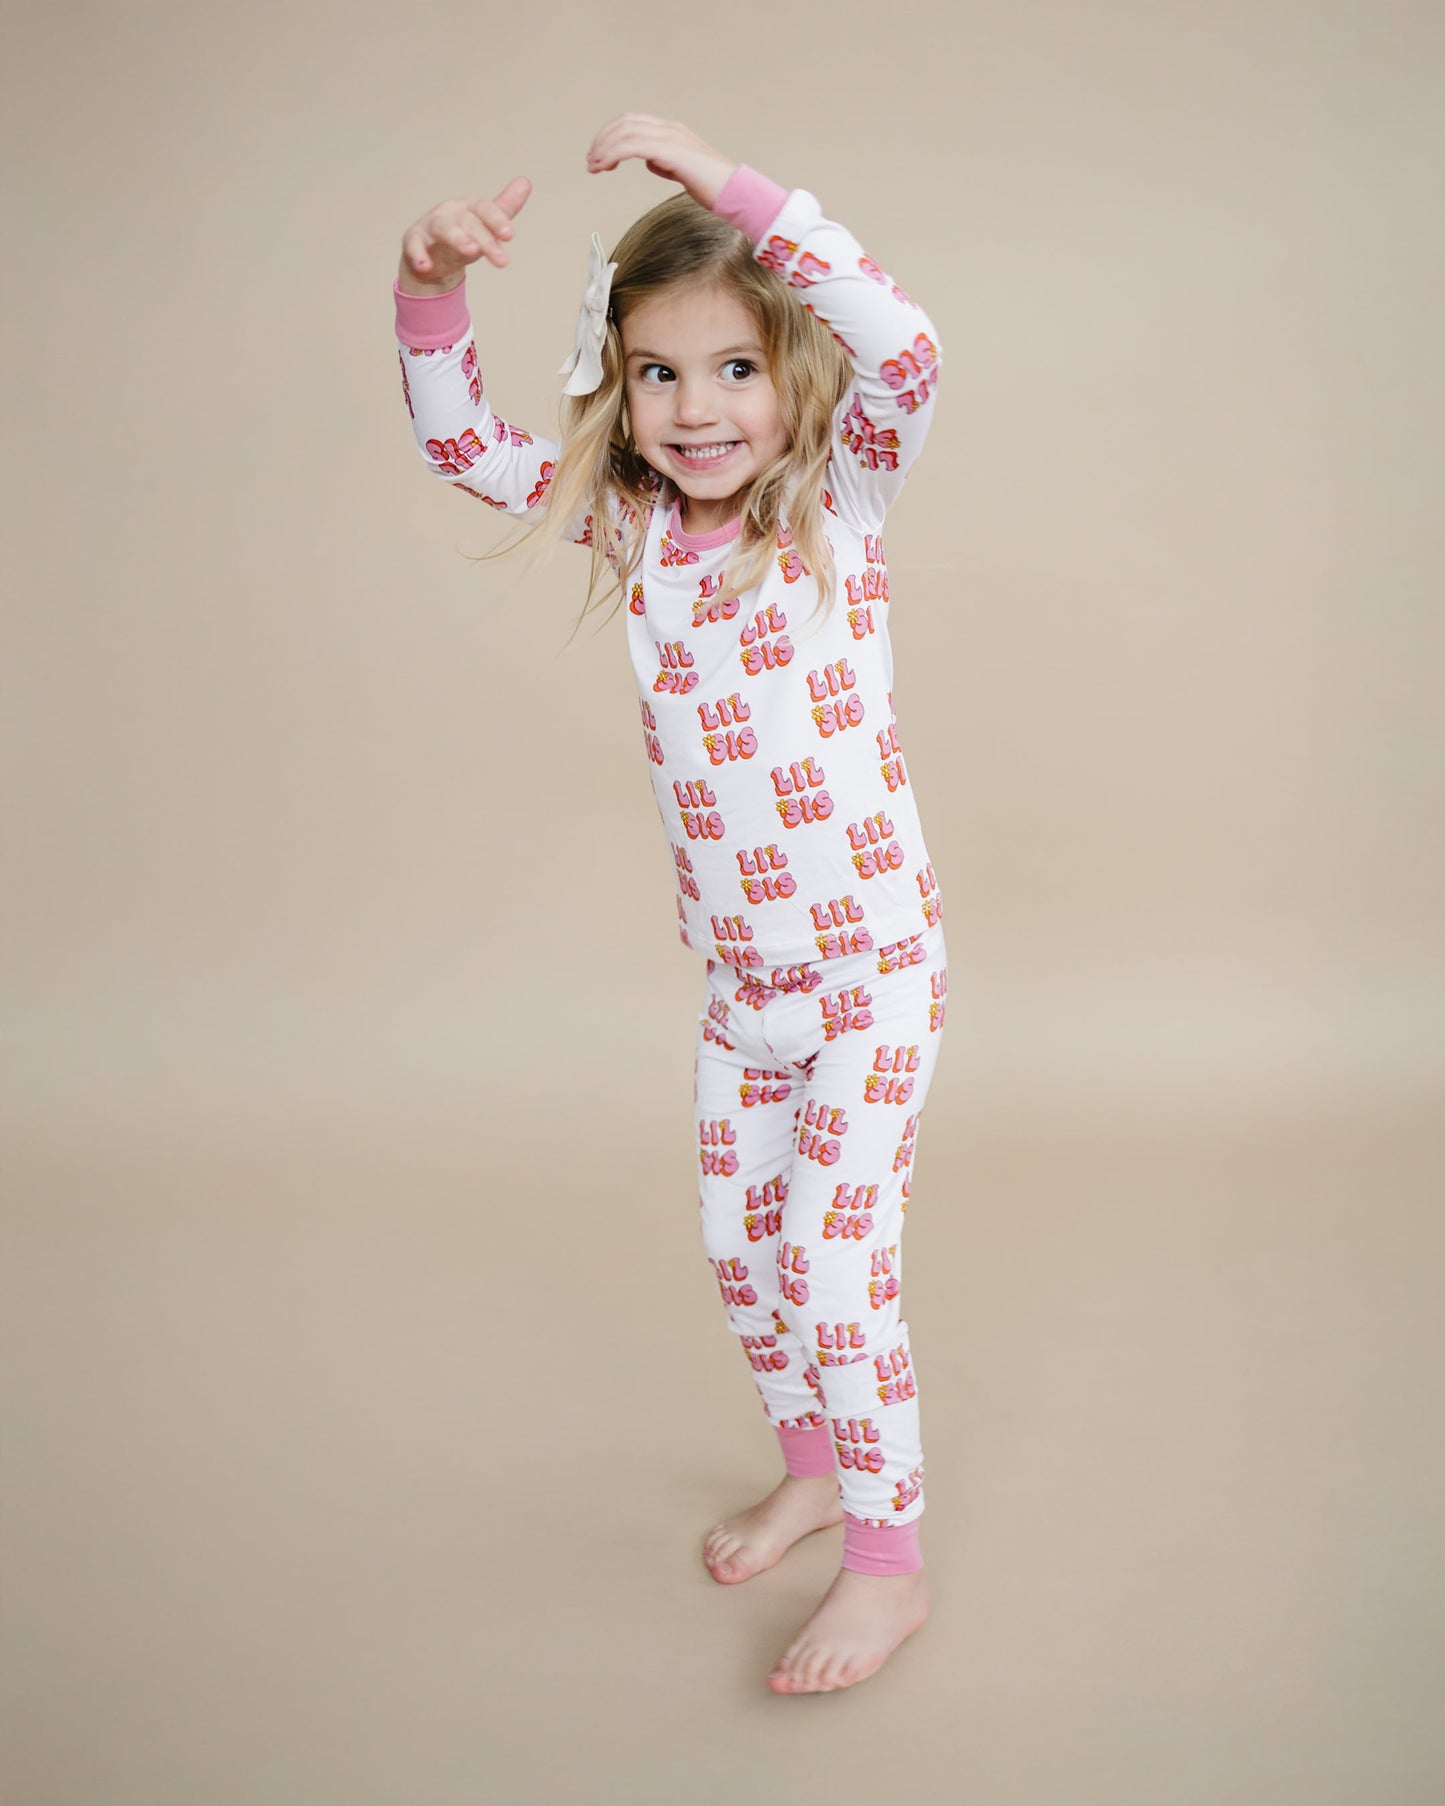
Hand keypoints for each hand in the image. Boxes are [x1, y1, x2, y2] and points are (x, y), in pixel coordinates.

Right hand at [397, 177, 531, 293]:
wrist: (431, 257)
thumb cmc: (463, 237)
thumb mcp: (485, 225)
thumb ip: (504, 208)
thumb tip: (526, 183)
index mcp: (469, 208)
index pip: (485, 209)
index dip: (497, 220)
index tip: (510, 236)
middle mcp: (450, 212)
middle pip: (469, 223)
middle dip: (486, 241)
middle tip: (503, 261)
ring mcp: (430, 225)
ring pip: (444, 229)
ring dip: (457, 238)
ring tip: (470, 251)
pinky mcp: (413, 239)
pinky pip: (414, 245)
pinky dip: (418, 255)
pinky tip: (425, 266)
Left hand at [585, 115, 736, 210]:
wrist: (734, 192)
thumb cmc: (713, 187)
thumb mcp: (683, 171)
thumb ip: (665, 163)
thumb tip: (649, 162)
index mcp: (672, 131)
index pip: (634, 122)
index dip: (612, 135)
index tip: (600, 156)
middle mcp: (669, 129)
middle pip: (625, 122)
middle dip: (603, 140)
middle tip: (591, 162)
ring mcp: (670, 137)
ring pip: (626, 132)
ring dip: (604, 148)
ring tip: (593, 166)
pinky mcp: (670, 151)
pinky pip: (633, 146)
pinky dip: (613, 154)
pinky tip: (605, 167)